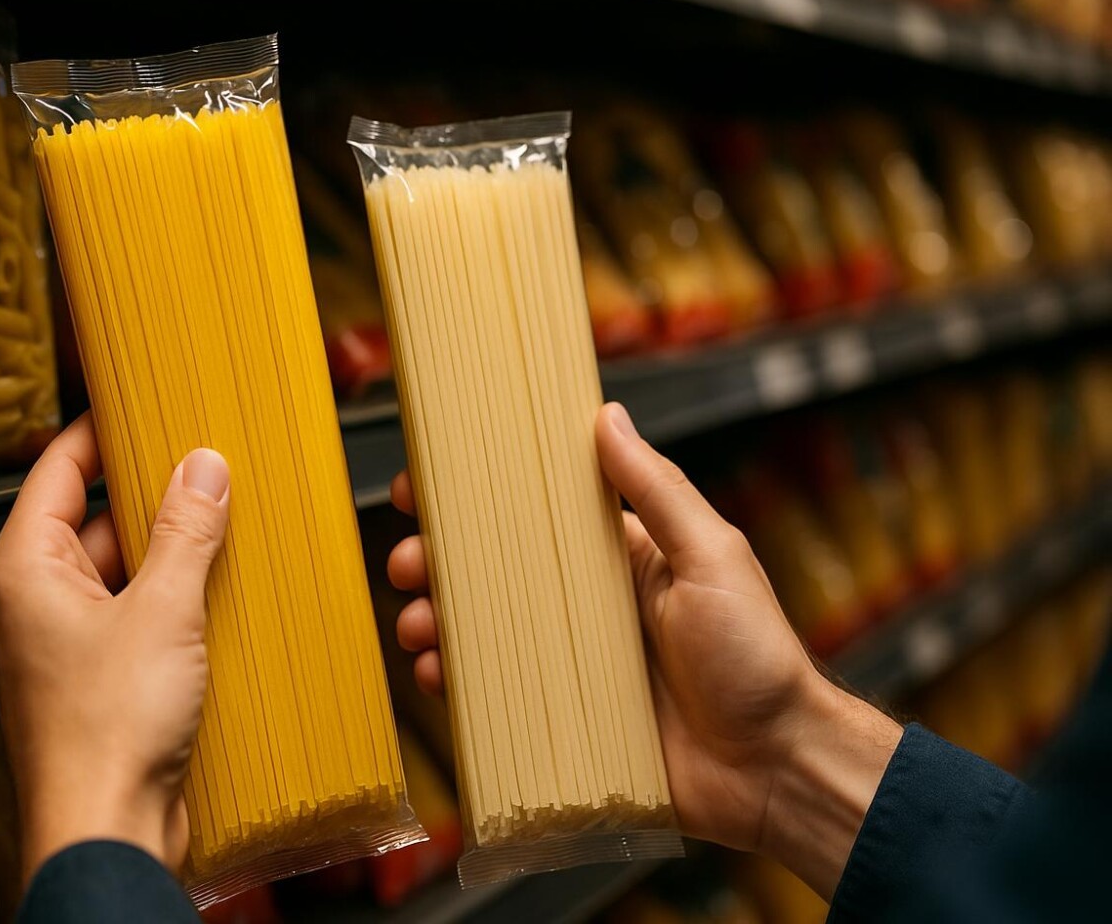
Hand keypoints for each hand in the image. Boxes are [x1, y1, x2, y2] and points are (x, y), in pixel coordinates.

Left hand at [0, 413, 230, 883]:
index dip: (99, 432)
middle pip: (94, 521)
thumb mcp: (163, 611)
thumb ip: (185, 532)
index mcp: (24, 570)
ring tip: (223, 531)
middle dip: (151, 498)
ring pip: (119, 573)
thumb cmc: (104, 735)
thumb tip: (202, 469)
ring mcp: (64, 645)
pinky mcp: (96, 683)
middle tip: (205, 470)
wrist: (106, 834)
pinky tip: (217, 597)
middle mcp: (33, 603)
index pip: (57, 470)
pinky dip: (171, 603)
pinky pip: (134, 620)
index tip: (140, 404)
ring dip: (168, 556)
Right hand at [389, 402, 900, 897]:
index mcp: (615, 558)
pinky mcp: (559, 721)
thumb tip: (608, 414)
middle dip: (436, 563)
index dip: (472, 498)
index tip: (421, 487)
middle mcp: (582, 606)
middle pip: (489, 573)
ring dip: (436, 621)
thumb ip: (656, 490)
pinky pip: (492, 697)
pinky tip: (436, 677)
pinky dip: (455, 685)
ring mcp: (566, 665)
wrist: (775, 768)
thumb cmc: (757, 657)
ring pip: (480, 632)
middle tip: (407, 564)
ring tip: (417, 626)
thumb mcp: (712, 558)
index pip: (529, 514)